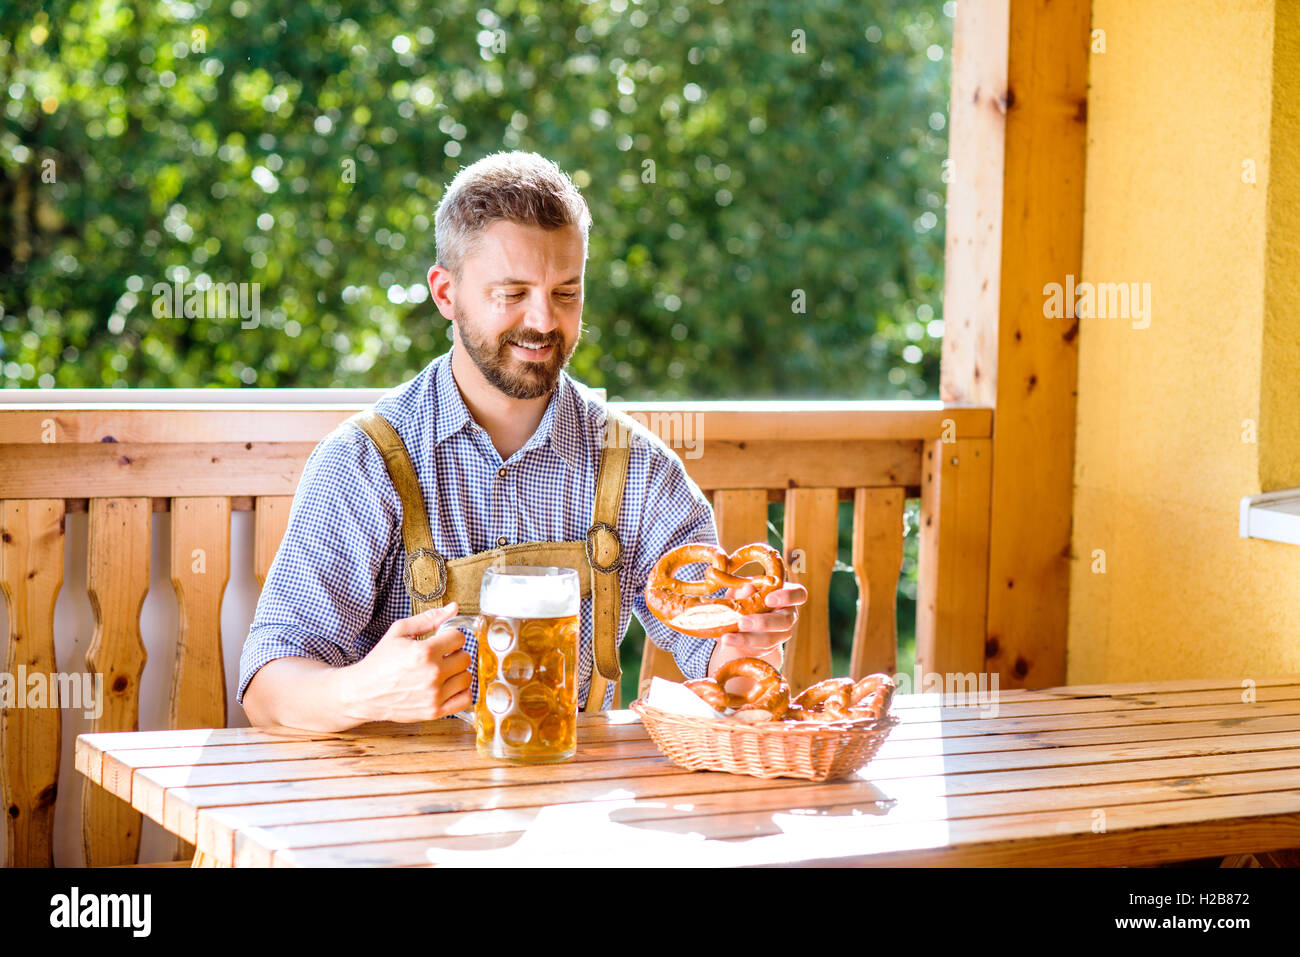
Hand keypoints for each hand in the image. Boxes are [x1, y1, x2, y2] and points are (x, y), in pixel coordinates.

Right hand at [339, 602, 473, 723]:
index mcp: (424, 651)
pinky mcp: (435, 711)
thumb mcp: (399, 631)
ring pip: (467, 677)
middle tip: (442, 656)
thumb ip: (429, 618)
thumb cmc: (380, 661)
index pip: (459, 638)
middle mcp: (432, 673)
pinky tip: (450, 686)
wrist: (363, 692)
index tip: (442, 641)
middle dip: (455, 653)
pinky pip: (466, 699)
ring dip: (458, 672)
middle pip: (465, 657)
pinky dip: (462, 692)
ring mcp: (435, 694)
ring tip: (444, 671)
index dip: (450, 636)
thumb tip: (454, 608)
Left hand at [706, 580, 806, 677]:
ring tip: (727, 637)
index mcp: (787, 594)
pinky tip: (727, 640)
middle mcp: (788, 614)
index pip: (798, 594)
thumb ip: (744, 589)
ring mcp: (782, 633)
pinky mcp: (770, 647)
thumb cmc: (745, 596)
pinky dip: (741, 644)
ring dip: (748, 639)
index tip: (768, 599)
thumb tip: (748, 588)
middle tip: (742, 622)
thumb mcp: (741, 590)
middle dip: (763, 623)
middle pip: (785, 621)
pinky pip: (759, 649)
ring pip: (771, 639)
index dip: (787, 597)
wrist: (741, 618)